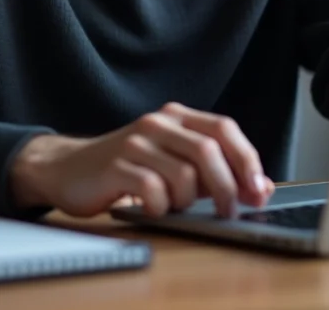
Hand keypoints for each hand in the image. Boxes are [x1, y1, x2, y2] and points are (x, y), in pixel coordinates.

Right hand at [8, 102, 273, 218]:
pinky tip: (151, 208)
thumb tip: (261, 188)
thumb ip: (215, 173)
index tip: (258, 190)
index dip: (247, 159)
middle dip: (226, 187)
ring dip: (187, 201)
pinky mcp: (115, 165)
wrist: (67, 169)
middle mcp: (158, 122)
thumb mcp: (174, 165)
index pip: (224, 128)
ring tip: (175, 207)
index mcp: (177, 117)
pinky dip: (160, 207)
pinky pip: (152, 191)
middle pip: (208, 150)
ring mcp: (136, 141)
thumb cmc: (128, 168)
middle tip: (229, 212)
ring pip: (184, 174)